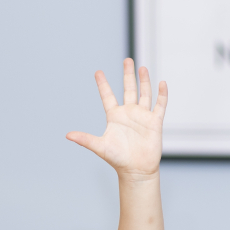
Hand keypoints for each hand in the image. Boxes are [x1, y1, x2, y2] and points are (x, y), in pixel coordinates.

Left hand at [66, 58, 166, 178]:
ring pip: (144, 93)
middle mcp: (128, 113)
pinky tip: (161, 83)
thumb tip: (67, 135)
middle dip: (127, 74)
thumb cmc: (117, 159)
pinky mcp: (155, 122)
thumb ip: (85, 139)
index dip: (103, 84)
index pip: (108, 96)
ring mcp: (142, 116)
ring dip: (144, 81)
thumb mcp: (100, 146)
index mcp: (114, 117)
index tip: (98, 72)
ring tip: (142, 67)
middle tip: (127, 59)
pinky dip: (161, 94)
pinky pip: (160, 105)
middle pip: (128, 89)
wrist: (136, 170)